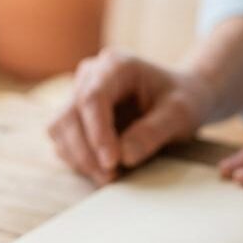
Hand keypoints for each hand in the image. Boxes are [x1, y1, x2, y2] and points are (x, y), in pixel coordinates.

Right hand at [48, 48, 213, 185]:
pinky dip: (79, 160)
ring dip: (80, 158)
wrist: (181, 99)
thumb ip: (154, 131)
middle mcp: (91, 75)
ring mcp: (79, 94)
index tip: (112, 163)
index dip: (98, 133)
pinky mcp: (76, 116)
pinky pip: (64, 140)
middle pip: (69, 115)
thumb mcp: (180, 114)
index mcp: (117, 65)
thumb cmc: (182, 100)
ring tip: (111, 177)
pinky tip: (106, 170)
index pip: (93, 97)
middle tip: (112, 177)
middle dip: (86, 152)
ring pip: (60, 129)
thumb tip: (124, 156)